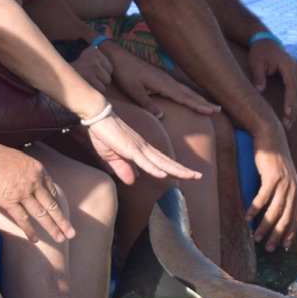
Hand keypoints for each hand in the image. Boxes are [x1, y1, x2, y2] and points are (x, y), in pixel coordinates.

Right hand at [0, 137, 72, 243]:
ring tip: (59, 239)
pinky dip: (29, 230)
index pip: (53, 192)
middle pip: (52, 205)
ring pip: (41, 214)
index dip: (58, 205)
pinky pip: (22, 219)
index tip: (61, 215)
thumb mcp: (21, 159)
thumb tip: (32, 181)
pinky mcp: (8, 200)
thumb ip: (30, 172)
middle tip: (71, 233)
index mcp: (38, 171)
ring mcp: (22, 192)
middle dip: (62, 221)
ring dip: (52, 228)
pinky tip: (35, 240)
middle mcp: (34, 182)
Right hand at [70, 44, 113, 91]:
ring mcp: (93, 67)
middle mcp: (95, 57)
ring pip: (105, 83)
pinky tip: (87, 85)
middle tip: (91, 79)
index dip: (104, 73)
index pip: (110, 68)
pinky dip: (94, 90)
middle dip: (102, 80)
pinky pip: (100, 88)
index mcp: (95, 51)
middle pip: (109, 76)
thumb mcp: (87, 56)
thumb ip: (99, 56)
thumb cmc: (78, 68)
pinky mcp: (89, 77)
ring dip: (98, 86)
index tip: (95, 73)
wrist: (61, 75)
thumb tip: (113, 54)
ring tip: (88, 82)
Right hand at [83, 111, 201, 185]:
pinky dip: (154, 169)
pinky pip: (143, 161)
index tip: (189, 175)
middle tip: (199, 176)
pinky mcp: (129, 148)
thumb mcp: (112, 157)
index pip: (162, 162)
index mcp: (141, 150)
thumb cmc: (104, 134)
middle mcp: (144, 148)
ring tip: (191, 176)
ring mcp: (138, 148)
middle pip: (167, 162)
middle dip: (183, 170)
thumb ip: (123, 168)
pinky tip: (163, 175)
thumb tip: (133, 181)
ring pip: (160, 162)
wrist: (96, 116)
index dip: (175, 169)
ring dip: (176, 170)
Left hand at [106, 47, 218, 118]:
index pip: (184, 97)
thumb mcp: (133, 90)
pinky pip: (179, 87)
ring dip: (198, 98)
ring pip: (185, 90)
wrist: (118, 57)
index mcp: (163, 84)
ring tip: (209, 105)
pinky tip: (190, 97)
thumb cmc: (124, 73)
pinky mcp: (160, 77)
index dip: (198, 105)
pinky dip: (188, 93)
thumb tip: (162, 116)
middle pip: (189, 93)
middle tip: (218, 110)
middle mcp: (167, 80)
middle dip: (203, 102)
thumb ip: (147, 103)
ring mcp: (165, 78)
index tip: (211, 111)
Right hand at [246, 124, 296, 252]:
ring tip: (256, 238)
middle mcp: (294, 188)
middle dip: (277, 235)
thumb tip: (275, 209)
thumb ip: (282, 191)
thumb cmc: (273, 157)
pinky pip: (263, 197)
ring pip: (275, 211)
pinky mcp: (272, 176)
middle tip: (268, 248)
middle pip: (286, 217)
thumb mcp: (283, 176)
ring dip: (265, 226)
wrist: (270, 135)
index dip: (290, 232)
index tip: (283, 246)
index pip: (296, 217)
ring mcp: (284, 182)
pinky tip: (247, 218)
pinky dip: (255, 209)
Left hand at [248, 38, 296, 123]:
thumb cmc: (259, 53)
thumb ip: (259, 76)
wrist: (267, 42)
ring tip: (288, 123)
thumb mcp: (256, 62)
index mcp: (288, 64)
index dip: (290, 100)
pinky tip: (291, 115)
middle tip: (287, 124)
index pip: (292, 85)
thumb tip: (259, 91)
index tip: (287, 113)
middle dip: (294, 109)